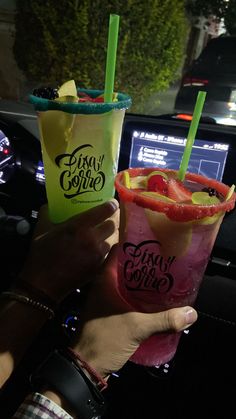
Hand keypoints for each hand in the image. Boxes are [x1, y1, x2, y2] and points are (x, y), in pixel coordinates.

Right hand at [20, 200, 118, 302]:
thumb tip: (50, 204)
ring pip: (109, 241)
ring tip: (95, 241)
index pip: (105, 210)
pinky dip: (101, 253)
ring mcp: (97, 255)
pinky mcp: (98, 268)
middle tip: (101, 223)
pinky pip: (105, 255)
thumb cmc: (41, 253)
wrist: (43, 283)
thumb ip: (47, 213)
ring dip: (104, 239)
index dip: (111, 205)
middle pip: (112, 225)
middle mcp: (93, 239)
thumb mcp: (41, 229)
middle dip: (107, 222)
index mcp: (80, 226)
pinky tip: (91, 254)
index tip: (111, 204)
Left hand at [72, 245, 197, 376]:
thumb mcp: (137, 328)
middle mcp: (103, 285)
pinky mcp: (108, 311)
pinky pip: (124, 296)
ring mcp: (104, 299)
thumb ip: (164, 320)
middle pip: (125, 266)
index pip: (118, 252)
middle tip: (164, 261)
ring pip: (125, 282)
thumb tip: (191, 313)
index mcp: (104, 280)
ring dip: (141, 280)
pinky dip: (137, 295)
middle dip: (143, 264)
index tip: (153, 243)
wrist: (86, 365)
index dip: (135, 245)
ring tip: (163, 278)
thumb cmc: (106, 339)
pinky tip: (152, 299)